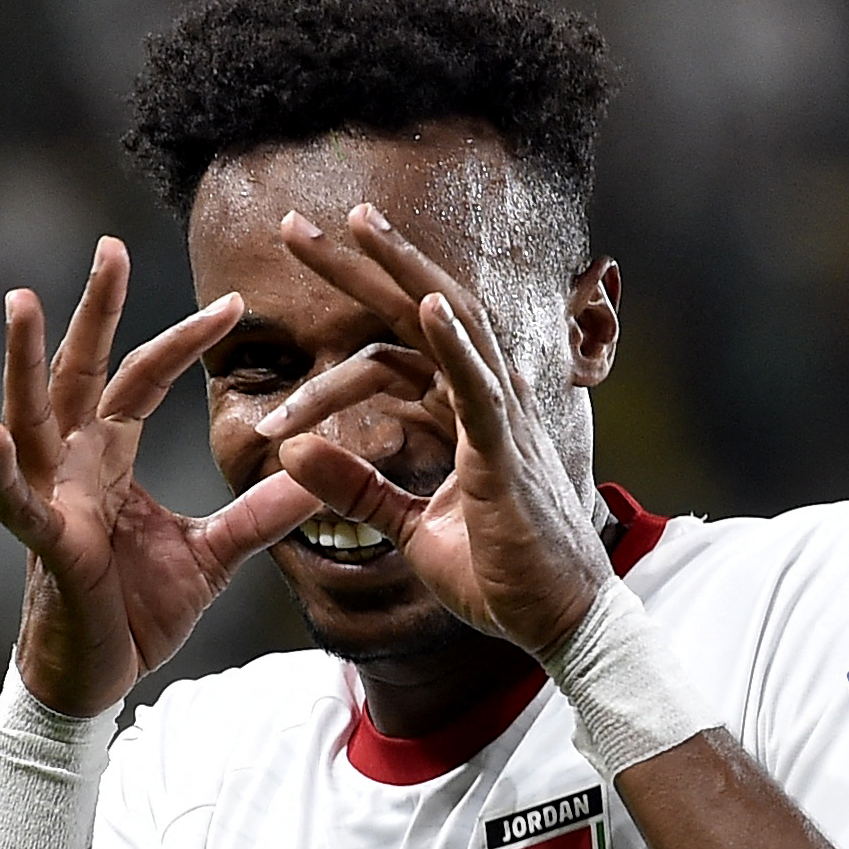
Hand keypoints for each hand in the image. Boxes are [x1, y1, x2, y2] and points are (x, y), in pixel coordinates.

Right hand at [0, 238, 319, 714]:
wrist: (99, 676)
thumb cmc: (138, 610)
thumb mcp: (216, 554)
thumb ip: (262, 514)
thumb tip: (320, 477)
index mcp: (110, 455)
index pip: (145, 378)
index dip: (185, 339)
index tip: (237, 301)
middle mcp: (73, 462)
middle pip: (82, 370)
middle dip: (95, 309)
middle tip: (111, 244)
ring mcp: (51, 498)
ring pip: (30, 414)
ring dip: (23, 359)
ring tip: (21, 300)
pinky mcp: (44, 544)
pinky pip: (14, 502)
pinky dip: (0, 471)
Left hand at [265, 205, 611, 655]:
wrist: (559, 625)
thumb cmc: (499, 578)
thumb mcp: (410, 527)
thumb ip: (355, 487)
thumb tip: (290, 453)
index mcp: (463, 413)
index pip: (399, 339)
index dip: (351, 304)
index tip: (296, 269)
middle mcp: (486, 400)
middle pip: (419, 308)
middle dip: (361, 261)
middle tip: (294, 223)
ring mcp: (503, 421)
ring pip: (451, 324)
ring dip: (401, 272)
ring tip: (353, 228)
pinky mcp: (507, 455)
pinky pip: (479, 388)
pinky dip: (453, 343)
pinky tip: (423, 304)